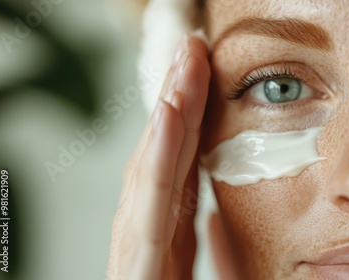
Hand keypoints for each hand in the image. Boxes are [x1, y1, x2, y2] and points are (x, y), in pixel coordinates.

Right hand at [107, 35, 209, 279]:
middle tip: (192, 51)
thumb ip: (207, 246)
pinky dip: (155, 158)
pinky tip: (167, 116)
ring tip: (182, 66)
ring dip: (168, 113)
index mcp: (166, 236)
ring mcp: (136, 250)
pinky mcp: (134, 270)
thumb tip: (215, 218)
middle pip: (161, 157)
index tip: (202, 75)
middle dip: (176, 101)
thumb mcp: (203, 273)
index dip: (188, 119)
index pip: (176, 166)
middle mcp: (147, 235)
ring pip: (150, 171)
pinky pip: (148, 208)